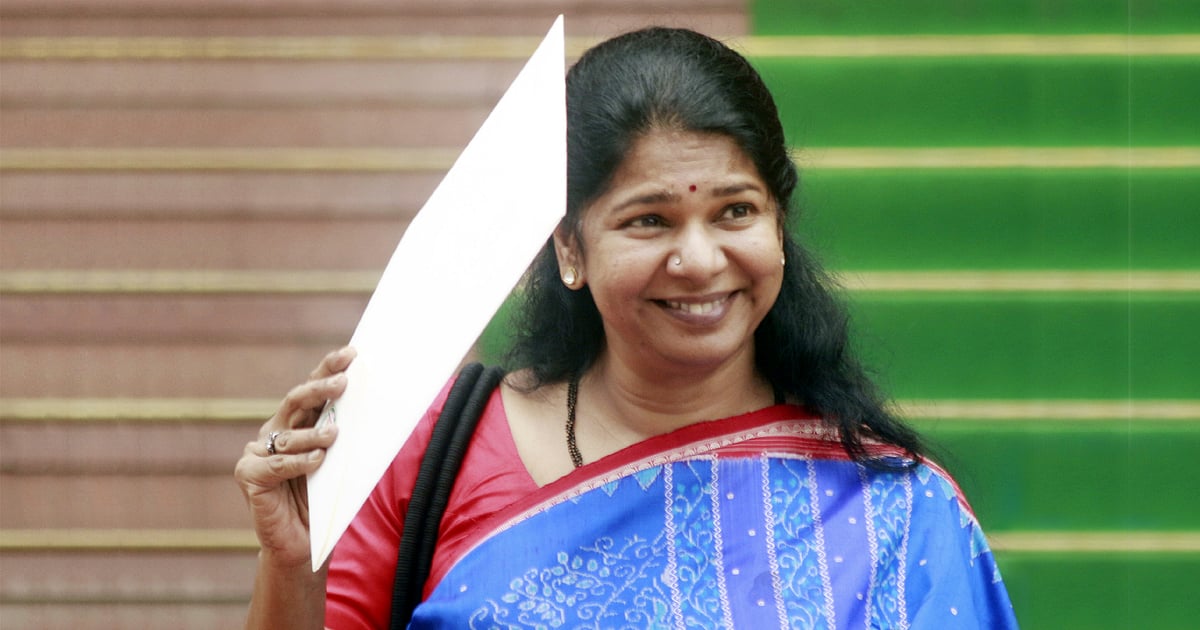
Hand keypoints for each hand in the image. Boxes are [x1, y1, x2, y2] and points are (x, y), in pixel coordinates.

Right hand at [234, 346, 354, 569]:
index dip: (328, 368)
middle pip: (296, 401)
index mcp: (297, 423)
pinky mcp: (248, 476)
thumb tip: (373, 405)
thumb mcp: (341, 463)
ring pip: (288, 434)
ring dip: (313, 433)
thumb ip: (345, 436)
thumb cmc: (326, 501)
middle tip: (343, 382)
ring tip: (334, 435)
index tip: (351, 354)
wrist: (304, 546)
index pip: (313, 390)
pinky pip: (277, 464)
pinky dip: (299, 462)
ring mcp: (258, 453)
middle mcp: (275, 432)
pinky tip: (317, 461)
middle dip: (320, 388)